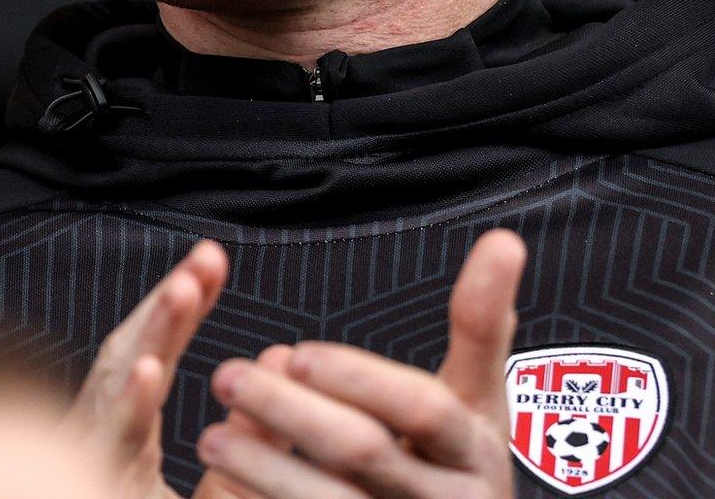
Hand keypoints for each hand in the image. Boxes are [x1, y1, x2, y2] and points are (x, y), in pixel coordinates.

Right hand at [66, 240, 227, 498]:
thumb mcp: (214, 491)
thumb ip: (248, 439)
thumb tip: (279, 363)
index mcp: (121, 439)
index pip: (154, 357)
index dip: (180, 308)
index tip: (212, 262)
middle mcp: (98, 443)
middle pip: (130, 359)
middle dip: (167, 307)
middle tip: (205, 261)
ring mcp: (88, 462)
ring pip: (113, 394)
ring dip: (147, 339)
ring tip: (182, 293)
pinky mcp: (90, 477)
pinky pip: (106, 444)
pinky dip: (125, 406)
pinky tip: (147, 374)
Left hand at [196, 229, 526, 498]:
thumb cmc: (459, 464)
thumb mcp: (481, 400)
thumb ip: (481, 327)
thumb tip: (503, 242)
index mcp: (473, 448)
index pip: (422, 408)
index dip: (359, 378)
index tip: (297, 354)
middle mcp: (448, 498)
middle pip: (365, 452)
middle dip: (290, 412)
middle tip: (229, 377)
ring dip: (264, 467)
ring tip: (211, 436)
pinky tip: (228, 485)